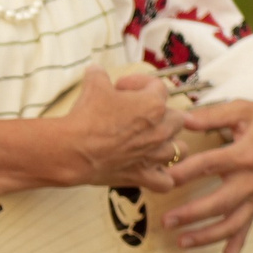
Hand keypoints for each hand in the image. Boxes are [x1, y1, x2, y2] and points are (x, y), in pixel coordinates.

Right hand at [52, 67, 185, 191]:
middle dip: (161, 113)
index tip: (120, 86)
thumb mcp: (92, 84)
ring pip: (179, 149)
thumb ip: (99, 74)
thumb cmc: (86, 117)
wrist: (73, 149)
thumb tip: (96, 71)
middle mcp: (160, 130)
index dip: (138, 82)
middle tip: (139, 113)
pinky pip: (166, 182)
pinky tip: (150, 169)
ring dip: (169, 143)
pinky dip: (162, 176)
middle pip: (177, 118)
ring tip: (153, 141)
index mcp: (153, 105)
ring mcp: (154, 155)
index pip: (158, 86)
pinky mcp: (143, 175)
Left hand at [158, 92, 252, 252]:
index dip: (185, 172)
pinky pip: (245, 233)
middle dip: (193, 214)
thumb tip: (183, 119)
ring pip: (232, 224)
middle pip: (220, 202)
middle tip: (167, 221)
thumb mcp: (244, 108)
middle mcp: (251, 181)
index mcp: (245, 155)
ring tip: (181, 241)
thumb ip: (212, 115)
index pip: (210, 165)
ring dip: (207, 237)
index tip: (163, 178)